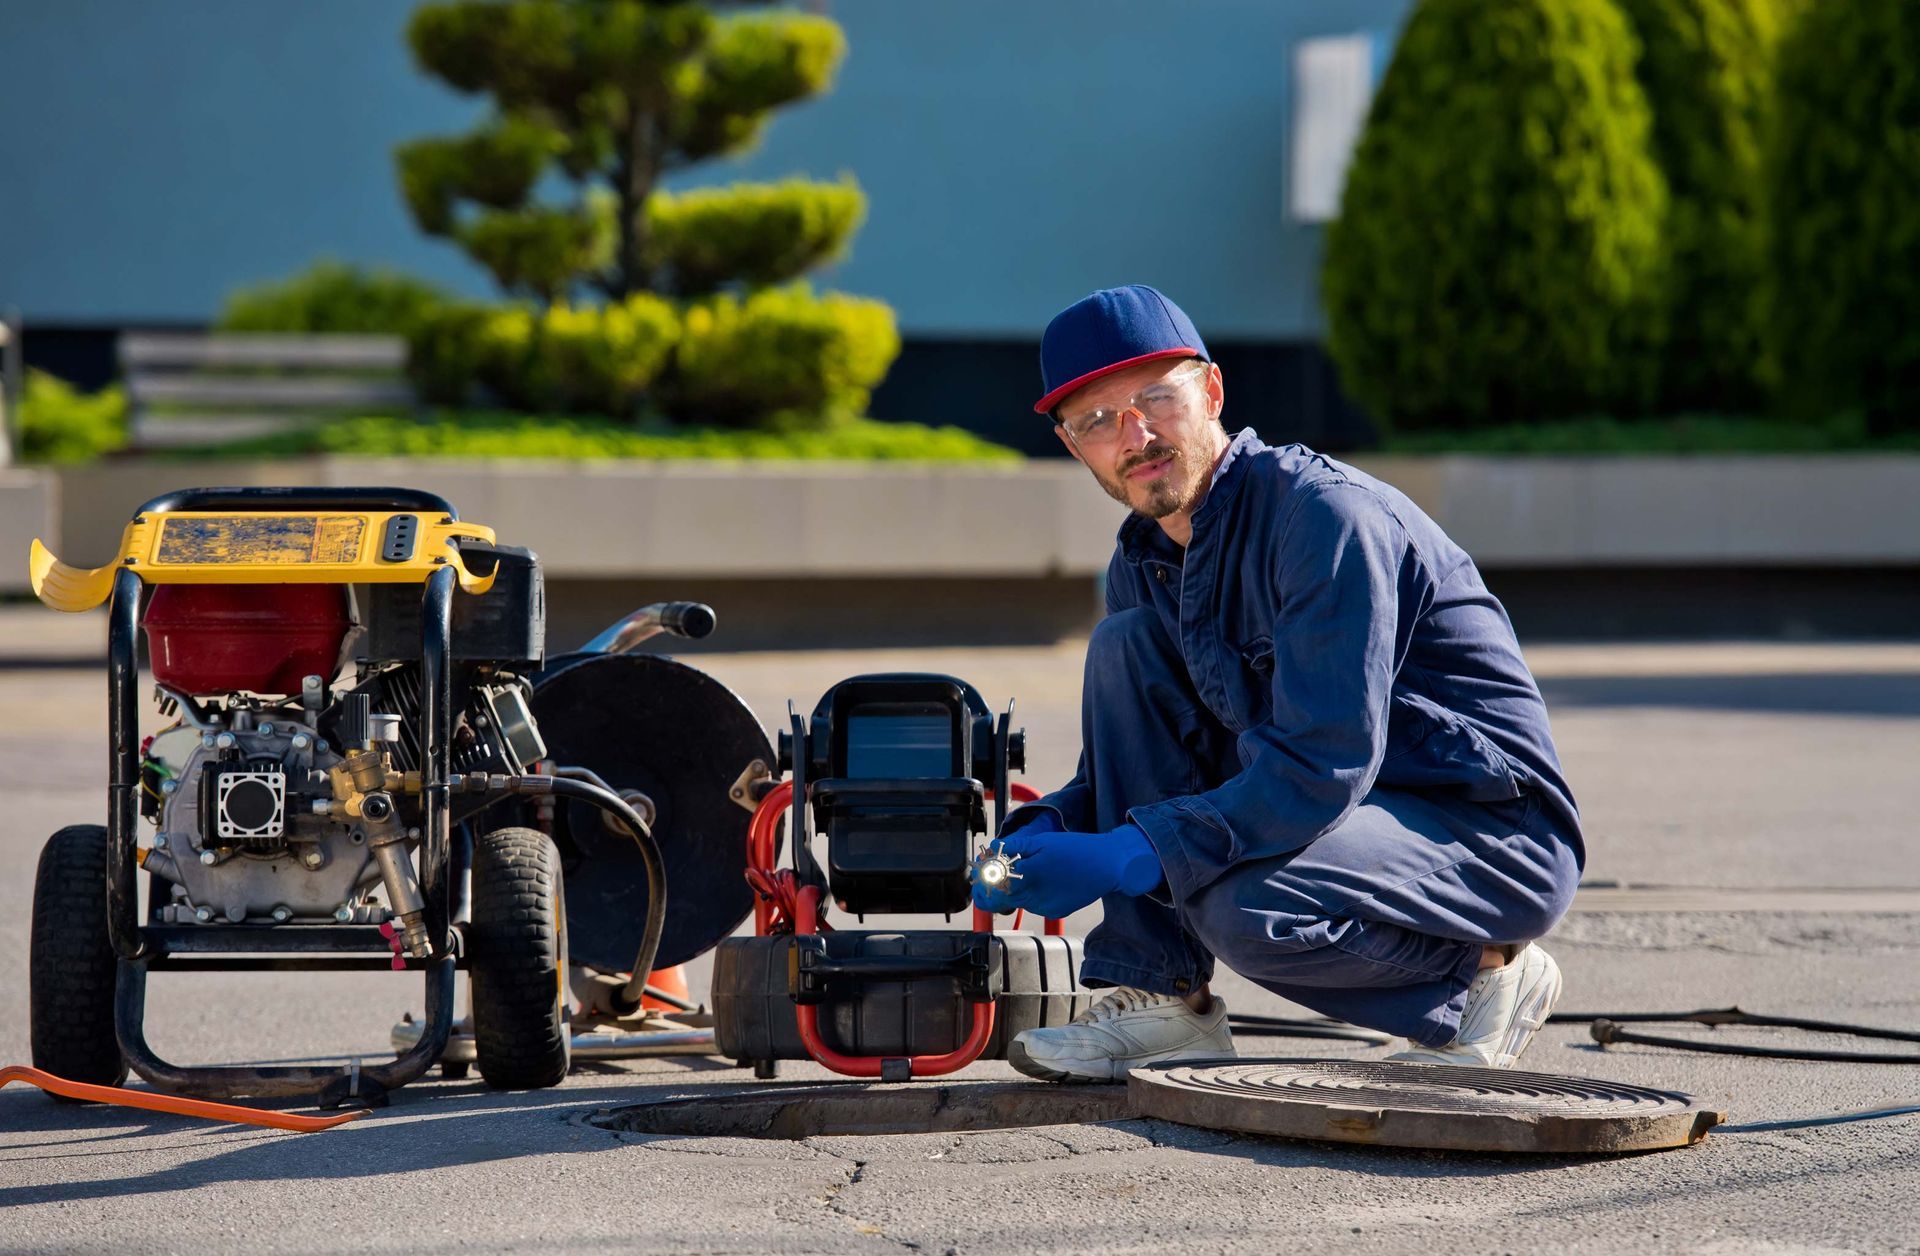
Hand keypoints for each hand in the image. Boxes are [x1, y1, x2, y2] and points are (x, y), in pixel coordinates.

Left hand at [970, 823, 1163, 918]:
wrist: (1108, 866)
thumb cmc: (1076, 849)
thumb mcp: (1042, 841)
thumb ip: (1013, 848)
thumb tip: (992, 849)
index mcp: (1028, 878)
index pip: (990, 889)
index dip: (983, 880)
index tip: (984, 869)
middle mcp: (1033, 898)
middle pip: (1002, 898)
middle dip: (998, 883)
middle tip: (1003, 865)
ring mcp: (1044, 908)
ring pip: (1018, 900)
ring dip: (1017, 887)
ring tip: (1032, 868)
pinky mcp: (1054, 912)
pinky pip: (1034, 904)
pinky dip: (1033, 892)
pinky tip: (1046, 878)